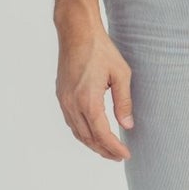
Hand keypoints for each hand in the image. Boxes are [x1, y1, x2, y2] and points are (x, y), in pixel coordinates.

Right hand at [55, 18, 135, 160]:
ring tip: (107, 149)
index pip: (102, 135)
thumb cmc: (101, 50)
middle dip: (104, 150)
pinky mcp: (61, 96)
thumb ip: (124, 102)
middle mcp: (72, 104)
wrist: (77, 33)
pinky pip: (71, 122)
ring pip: (78, 132)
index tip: (125, 155)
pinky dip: (83, 133)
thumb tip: (128, 126)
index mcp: (88, 101)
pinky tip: (93, 133)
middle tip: (118, 156)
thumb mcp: (121, 74)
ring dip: (92, 144)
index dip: (114, 148)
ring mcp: (64, 101)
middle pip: (88, 138)